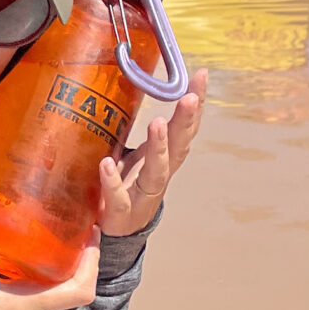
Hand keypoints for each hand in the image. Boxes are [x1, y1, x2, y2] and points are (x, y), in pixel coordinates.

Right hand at [0, 197, 98, 309]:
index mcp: (27, 305)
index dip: (93, 262)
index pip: (80, 291)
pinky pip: (39, 289)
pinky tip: (26, 244)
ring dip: (64, 261)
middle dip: (82, 255)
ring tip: (56, 225)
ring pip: (56, 288)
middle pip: (73, 287)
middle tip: (77, 219)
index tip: (91, 230)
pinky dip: (44, 268)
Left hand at [98, 68, 204, 238]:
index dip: (195, 104)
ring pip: (156, 171)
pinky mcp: (120, 212)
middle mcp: (160, 175)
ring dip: (159, 147)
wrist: (119, 234)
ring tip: (158, 123)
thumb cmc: (130, 186)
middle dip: (186, 121)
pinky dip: (113, 181)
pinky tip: (107, 164)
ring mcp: (142, 195)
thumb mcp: (138, 155)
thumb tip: (136, 86)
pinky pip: (118, 196)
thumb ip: (142, 131)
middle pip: (178, 147)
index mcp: (165, 158)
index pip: (184, 128)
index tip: (202, 76)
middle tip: (189, 97)